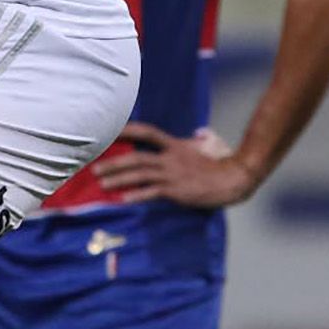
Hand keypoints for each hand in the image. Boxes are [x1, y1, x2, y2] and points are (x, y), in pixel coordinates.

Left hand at [95, 121, 258, 208]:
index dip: (128, 129)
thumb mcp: (206, 146)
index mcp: (175, 145)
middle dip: (114, 162)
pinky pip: (152, 192)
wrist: (234, 179)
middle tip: (95, 167)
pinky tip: (124, 199)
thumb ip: (197, 139)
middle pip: (136, 157)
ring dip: (119, 179)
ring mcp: (172, 175)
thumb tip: (199, 133)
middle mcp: (170, 158)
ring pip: (140, 175)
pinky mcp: (177, 191)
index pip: (147, 132)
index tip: (110, 131)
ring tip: (102, 183)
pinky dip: (137, 195)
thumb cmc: (220, 163)